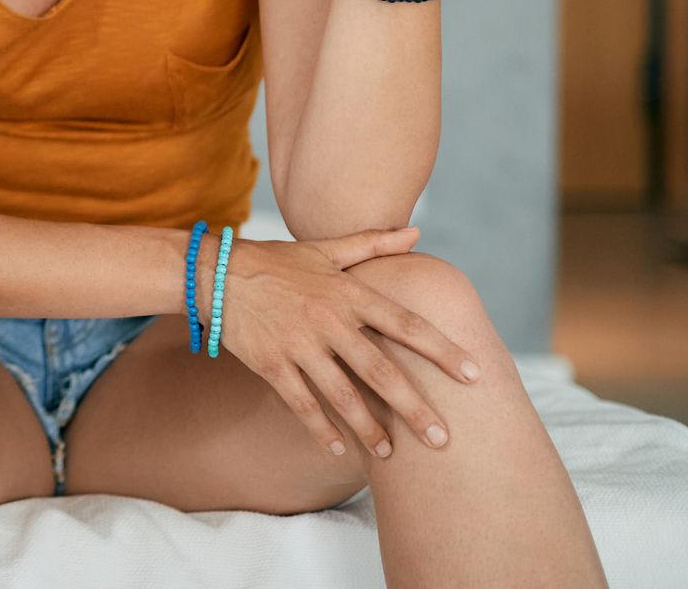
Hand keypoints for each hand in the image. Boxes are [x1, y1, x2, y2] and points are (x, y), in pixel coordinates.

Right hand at [208, 228, 479, 459]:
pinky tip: (338, 449)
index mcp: (346, 292)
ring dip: (370, 428)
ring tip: (392, 453)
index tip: (474, 374)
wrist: (213, 272)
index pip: (404, 324)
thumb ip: (372, 243)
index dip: (441, 350)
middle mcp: (327, 320)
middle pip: (381, 371)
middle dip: (415, 408)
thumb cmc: (274, 261)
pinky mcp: (270, 363)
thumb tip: (417, 232)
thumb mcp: (323, 248)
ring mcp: (298, 344)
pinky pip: (301, 403)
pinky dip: (320, 429)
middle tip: (443, 439)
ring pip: (343, 395)